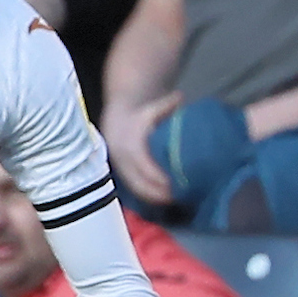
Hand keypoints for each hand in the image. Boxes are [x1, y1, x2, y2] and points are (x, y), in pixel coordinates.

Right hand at [102, 90, 179, 207]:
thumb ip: (167, 105)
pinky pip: (136, 188)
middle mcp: (123, 160)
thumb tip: (180, 98)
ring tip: (174, 198)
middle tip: (180, 195)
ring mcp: (122, 169)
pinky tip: (164, 197)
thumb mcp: (151, 108)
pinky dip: (150, 195)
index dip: (161, 178)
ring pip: (138, 189)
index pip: (146, 167)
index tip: (177, 182)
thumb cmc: (139, 115)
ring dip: (155, 197)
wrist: (117, 120)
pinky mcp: (123, 175)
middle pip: (141, 184)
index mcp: (130, 146)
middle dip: (160, 193)